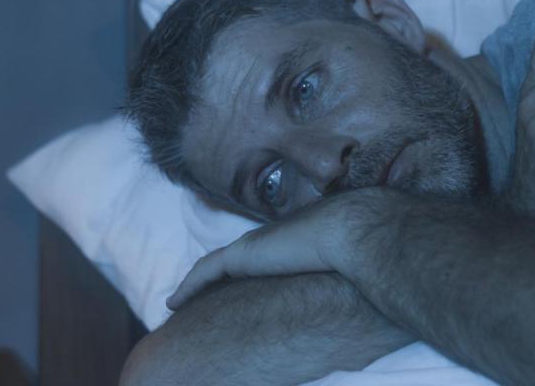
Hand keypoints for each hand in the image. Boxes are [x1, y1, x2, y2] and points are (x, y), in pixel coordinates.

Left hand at [167, 192, 362, 309]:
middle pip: (234, 261)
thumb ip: (344, 270)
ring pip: (213, 269)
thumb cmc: (362, 249)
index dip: (250, 266)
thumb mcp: (350, 262)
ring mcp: (253, 248)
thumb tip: (360, 303)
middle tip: (201, 294)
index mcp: (292, 241)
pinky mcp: (240, 257)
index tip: (241, 282)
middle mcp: (268, 242)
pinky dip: (188, 286)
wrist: (354, 232)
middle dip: (216, 276)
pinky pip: (204, 274)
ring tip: (179, 299)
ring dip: (195, 283)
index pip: (262, 255)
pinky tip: (172, 303)